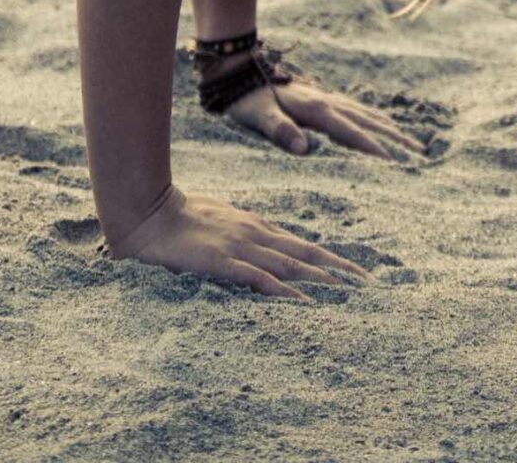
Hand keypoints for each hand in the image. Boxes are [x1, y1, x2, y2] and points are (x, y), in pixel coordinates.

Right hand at [102, 183, 366, 297]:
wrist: (148, 213)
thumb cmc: (179, 217)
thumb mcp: (220, 222)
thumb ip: (242, 234)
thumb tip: (263, 248)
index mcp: (255, 227)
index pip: (302, 246)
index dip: (331, 259)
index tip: (355, 273)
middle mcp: (256, 235)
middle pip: (306, 255)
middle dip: (339, 271)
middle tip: (368, 285)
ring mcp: (242, 248)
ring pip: (292, 266)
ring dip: (323, 281)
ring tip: (350, 295)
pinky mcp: (225, 263)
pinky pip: (262, 279)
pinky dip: (288, 291)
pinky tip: (306, 302)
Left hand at [224, 72, 429, 161]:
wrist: (237, 70)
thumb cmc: (246, 100)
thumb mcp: (259, 117)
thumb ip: (280, 131)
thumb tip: (306, 149)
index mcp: (315, 109)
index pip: (350, 132)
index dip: (373, 148)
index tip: (396, 163)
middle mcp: (327, 102)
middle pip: (368, 122)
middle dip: (395, 138)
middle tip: (420, 153)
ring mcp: (326, 98)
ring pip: (366, 114)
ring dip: (390, 128)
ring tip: (412, 141)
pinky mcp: (322, 97)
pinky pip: (357, 109)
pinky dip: (375, 118)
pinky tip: (381, 124)